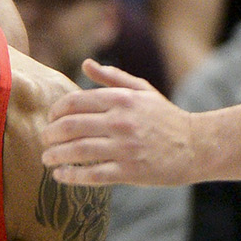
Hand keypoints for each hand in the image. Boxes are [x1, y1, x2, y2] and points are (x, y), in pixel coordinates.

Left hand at [41, 61, 198, 185]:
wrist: (196, 145)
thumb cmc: (165, 117)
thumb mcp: (142, 91)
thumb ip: (112, 78)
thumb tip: (85, 64)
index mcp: (121, 100)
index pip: (75, 102)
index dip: (55, 112)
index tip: (50, 120)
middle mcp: (121, 121)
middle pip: (70, 126)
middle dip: (50, 135)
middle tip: (43, 141)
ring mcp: (125, 147)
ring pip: (77, 151)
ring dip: (55, 156)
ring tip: (47, 159)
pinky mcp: (130, 171)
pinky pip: (92, 175)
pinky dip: (71, 176)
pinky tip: (60, 176)